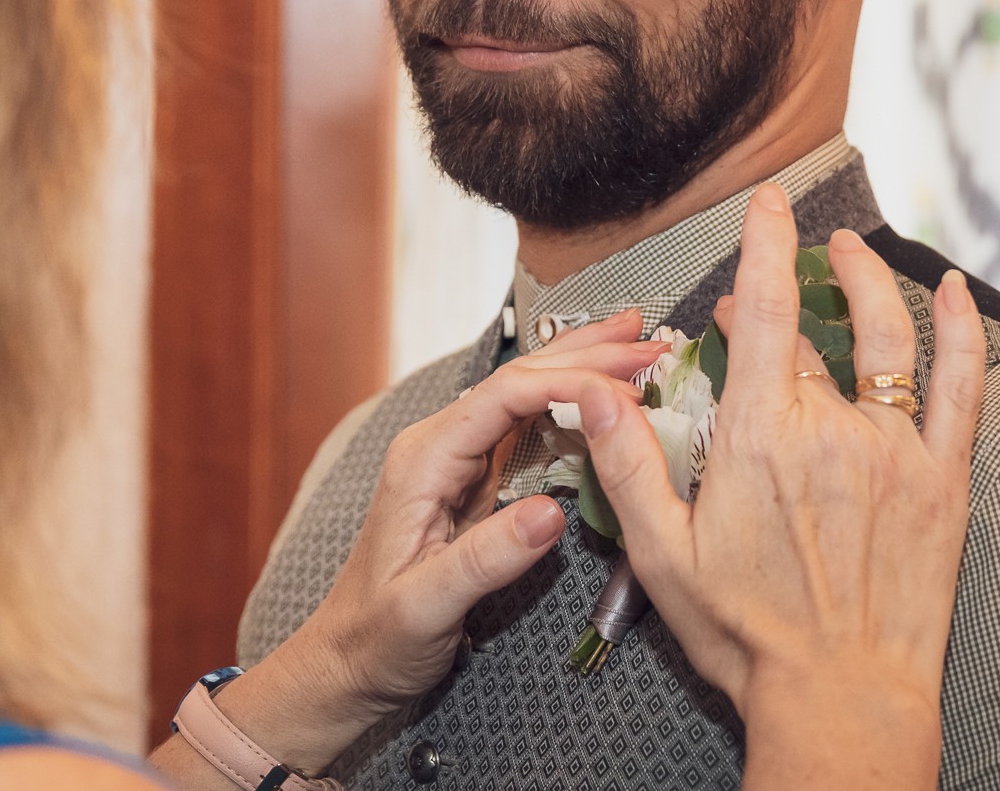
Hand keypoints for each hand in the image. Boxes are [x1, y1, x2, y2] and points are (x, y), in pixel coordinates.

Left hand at [214, 311, 664, 773]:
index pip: (504, 398)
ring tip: (637, 343)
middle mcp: (440, 445)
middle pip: (518, 381)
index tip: (628, 385)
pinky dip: (572, 406)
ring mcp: (458, 459)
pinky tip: (604, 397)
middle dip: (585, 355)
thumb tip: (551, 514)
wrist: (349, 658)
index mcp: (424, 460)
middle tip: (650, 341)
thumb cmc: (379, 635)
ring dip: (582, 368)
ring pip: (526, 396)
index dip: (569, 382)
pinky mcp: (476, 480)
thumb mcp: (427, 605)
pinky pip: (529, 429)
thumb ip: (486, 559)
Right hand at [570, 186, 985, 788]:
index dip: (764, 245)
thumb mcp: (661, 553)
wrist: (842, 699)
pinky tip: (953, 292)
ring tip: (850, 251)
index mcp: (760, 438)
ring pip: (886, 338)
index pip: (761, 311)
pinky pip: (960, 386)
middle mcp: (832, 428)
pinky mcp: (942, 479)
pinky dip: (960, 331)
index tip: (767, 203)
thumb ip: (627, 463)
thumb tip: (593, 391)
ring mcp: (895, 449)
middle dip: (779, 298)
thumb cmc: (747, 633)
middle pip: (806, 333)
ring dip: (867, 281)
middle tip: (751, 300)